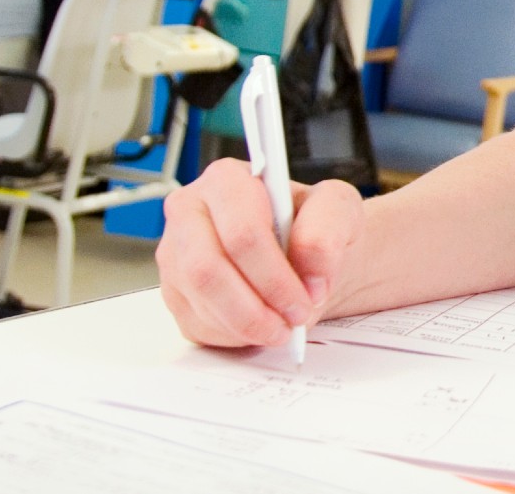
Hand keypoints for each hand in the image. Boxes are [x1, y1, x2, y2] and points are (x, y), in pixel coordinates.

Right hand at [156, 157, 362, 347]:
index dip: (274, 274)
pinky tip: (261, 325)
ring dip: (248, 324)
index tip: (306, 296)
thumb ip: (327, 228)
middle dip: (256, 305)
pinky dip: (236, 335)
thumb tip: (310, 270)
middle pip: (208, 269)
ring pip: (201, 301)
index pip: (240, 232)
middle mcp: (190, 212)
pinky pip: (197, 324)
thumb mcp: (338, 209)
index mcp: (226, 179)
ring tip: (282, 326)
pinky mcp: (176, 294)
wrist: (307, 254)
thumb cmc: (314, 225)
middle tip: (293, 320)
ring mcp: (175, 255)